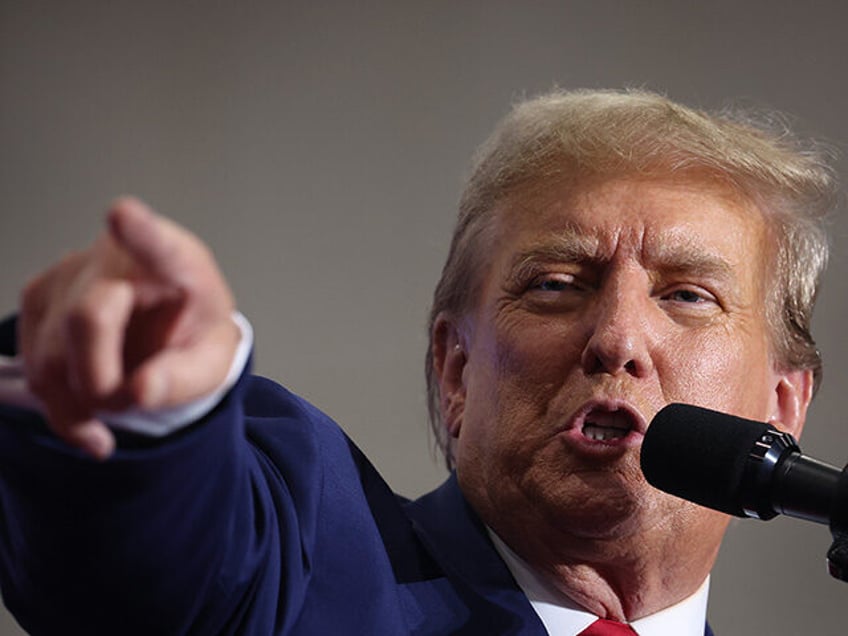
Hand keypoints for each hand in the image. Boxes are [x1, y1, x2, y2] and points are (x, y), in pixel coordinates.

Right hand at [18, 197, 239, 458]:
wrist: (168, 329)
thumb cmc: (193, 337)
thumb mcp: (211, 363)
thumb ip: (185, 378)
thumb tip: (140, 390)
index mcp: (177, 263)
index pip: (158, 245)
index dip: (140, 231)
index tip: (123, 214)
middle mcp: (117, 258)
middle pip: (86, 321)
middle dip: (103, 382)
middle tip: (135, 398)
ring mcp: (69, 275)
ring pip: (51, 356)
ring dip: (84, 401)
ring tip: (121, 400)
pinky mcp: (39, 301)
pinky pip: (37, 370)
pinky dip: (64, 405)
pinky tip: (92, 409)